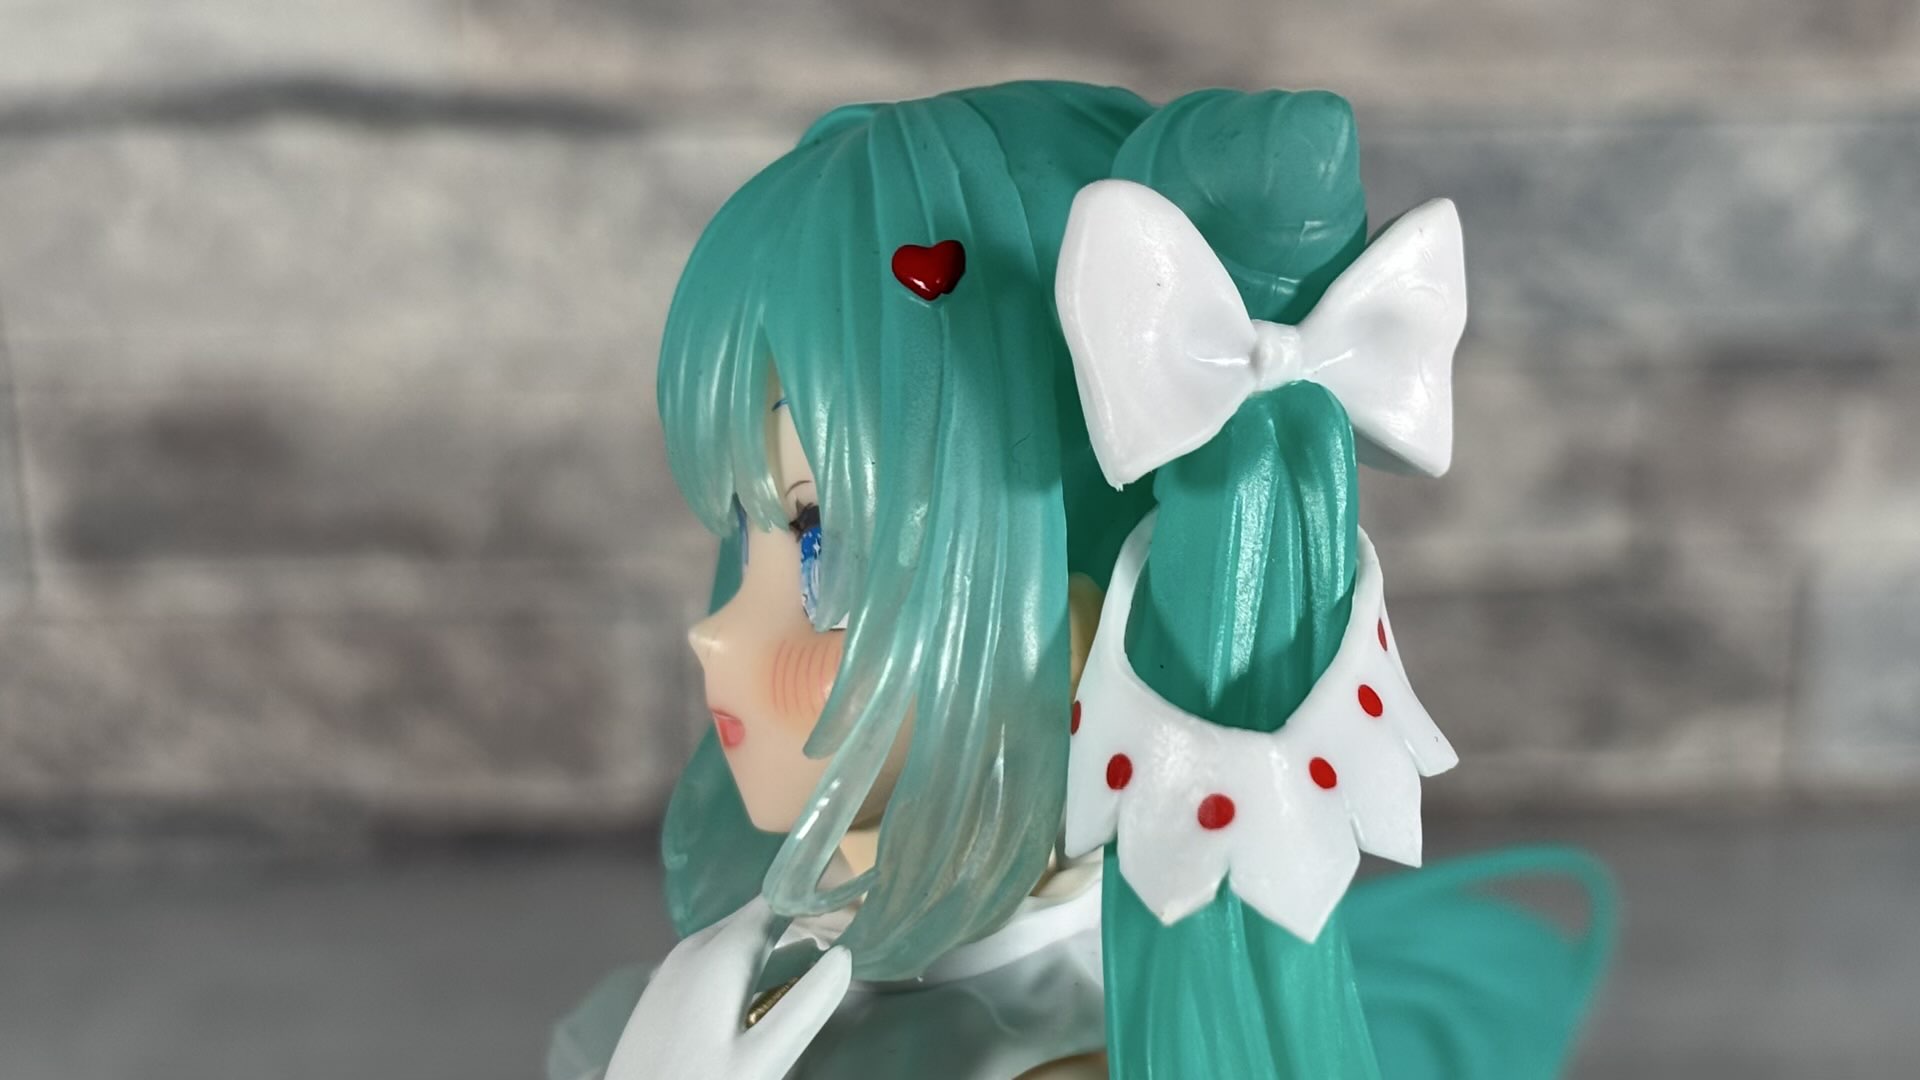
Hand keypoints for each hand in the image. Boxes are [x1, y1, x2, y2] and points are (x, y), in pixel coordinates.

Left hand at [603, 897, 851, 1079]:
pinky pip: (710, 964)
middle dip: (793, 919)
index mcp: (718, 953)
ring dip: (769, 946)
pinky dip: (743, 966)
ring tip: (809, 956)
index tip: (846, 896)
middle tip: (837, 926)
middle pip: (752, 920)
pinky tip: (759, 990)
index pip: (774, 901)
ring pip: (730, 942)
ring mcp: (670, 972)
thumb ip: (806, 1005)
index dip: (811, 895)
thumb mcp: (764, 1057)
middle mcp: (690, 950)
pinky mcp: (660, 996)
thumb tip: (842, 955)